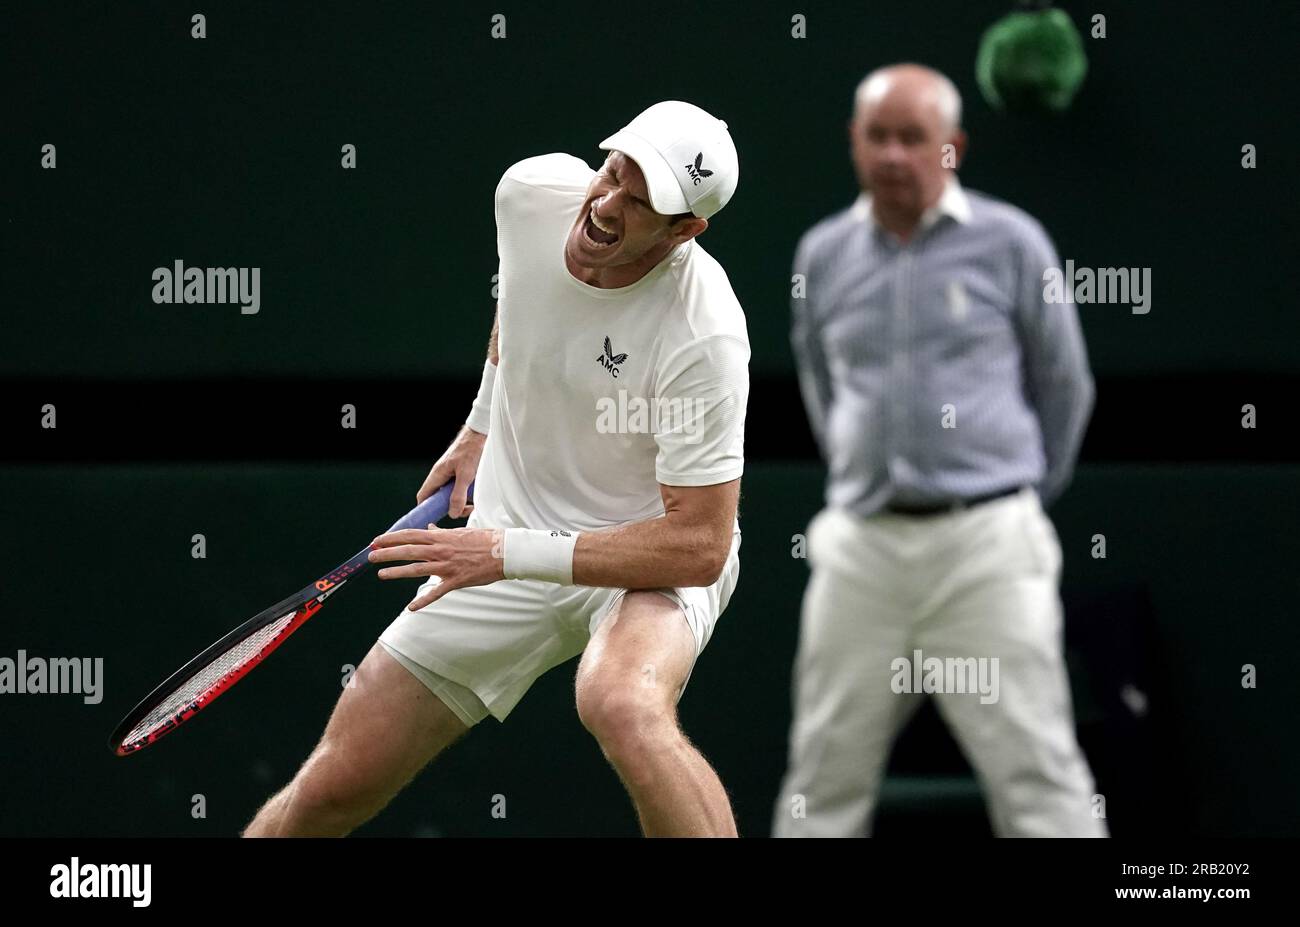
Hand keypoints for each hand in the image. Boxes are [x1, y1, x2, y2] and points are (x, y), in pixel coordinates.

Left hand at [369, 525, 503, 609]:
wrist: (506, 552)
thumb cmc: (486, 540)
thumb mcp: (462, 532)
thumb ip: (443, 532)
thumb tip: (431, 528)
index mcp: (442, 537)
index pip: (411, 535)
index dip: (392, 538)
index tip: (377, 541)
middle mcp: (441, 550)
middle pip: (408, 550)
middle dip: (387, 553)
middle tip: (371, 557)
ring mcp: (447, 566)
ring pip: (416, 569)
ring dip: (397, 572)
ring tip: (381, 574)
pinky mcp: (456, 581)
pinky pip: (436, 592)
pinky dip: (423, 601)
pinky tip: (411, 608)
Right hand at [417, 425, 484, 517]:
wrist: (482, 434)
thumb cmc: (471, 450)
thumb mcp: (466, 475)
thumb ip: (458, 495)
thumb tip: (452, 514)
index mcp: (437, 475)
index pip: (423, 497)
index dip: (425, 510)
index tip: (431, 521)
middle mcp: (441, 475)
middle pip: (439, 499)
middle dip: (450, 507)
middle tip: (465, 509)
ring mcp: (451, 474)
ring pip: (451, 494)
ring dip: (462, 500)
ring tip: (474, 501)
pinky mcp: (461, 472)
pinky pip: (460, 488)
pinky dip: (468, 493)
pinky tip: (477, 491)